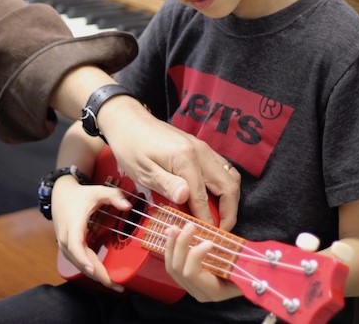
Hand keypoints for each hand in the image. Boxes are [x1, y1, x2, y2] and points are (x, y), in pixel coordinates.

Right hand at [51, 176, 130, 290]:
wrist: (60, 194)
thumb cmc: (79, 194)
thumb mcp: (97, 191)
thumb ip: (113, 196)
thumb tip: (128, 206)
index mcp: (73, 225)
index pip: (75, 246)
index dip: (83, 259)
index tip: (93, 271)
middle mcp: (66, 238)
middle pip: (80, 262)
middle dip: (99, 276)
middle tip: (118, 285)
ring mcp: (65, 245)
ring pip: (79, 265)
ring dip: (96, 276)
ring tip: (114, 283)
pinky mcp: (68, 248)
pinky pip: (79, 262)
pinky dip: (91, 269)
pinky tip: (104, 274)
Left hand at [98, 96, 240, 229]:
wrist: (128, 120)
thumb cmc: (130, 146)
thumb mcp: (142, 170)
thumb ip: (166, 184)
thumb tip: (186, 198)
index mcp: (186, 159)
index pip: (204, 199)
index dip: (207, 222)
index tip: (205, 239)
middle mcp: (200, 152)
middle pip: (228, 187)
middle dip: (229, 213)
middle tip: (219, 232)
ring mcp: (202, 148)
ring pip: (230, 176)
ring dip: (229, 199)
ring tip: (218, 218)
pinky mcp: (199, 147)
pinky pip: (222, 168)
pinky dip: (223, 186)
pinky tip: (212, 198)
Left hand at [164, 223, 240, 301]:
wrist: (248, 277)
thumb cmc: (246, 267)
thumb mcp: (239, 261)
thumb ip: (228, 252)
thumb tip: (210, 240)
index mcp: (213, 291)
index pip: (192, 274)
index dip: (195, 255)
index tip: (209, 241)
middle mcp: (199, 292)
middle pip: (178, 269)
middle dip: (181, 244)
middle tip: (190, 225)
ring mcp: (190, 287)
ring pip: (171, 267)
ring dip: (172, 244)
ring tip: (175, 227)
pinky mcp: (185, 279)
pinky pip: (171, 264)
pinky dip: (170, 248)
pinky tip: (171, 233)